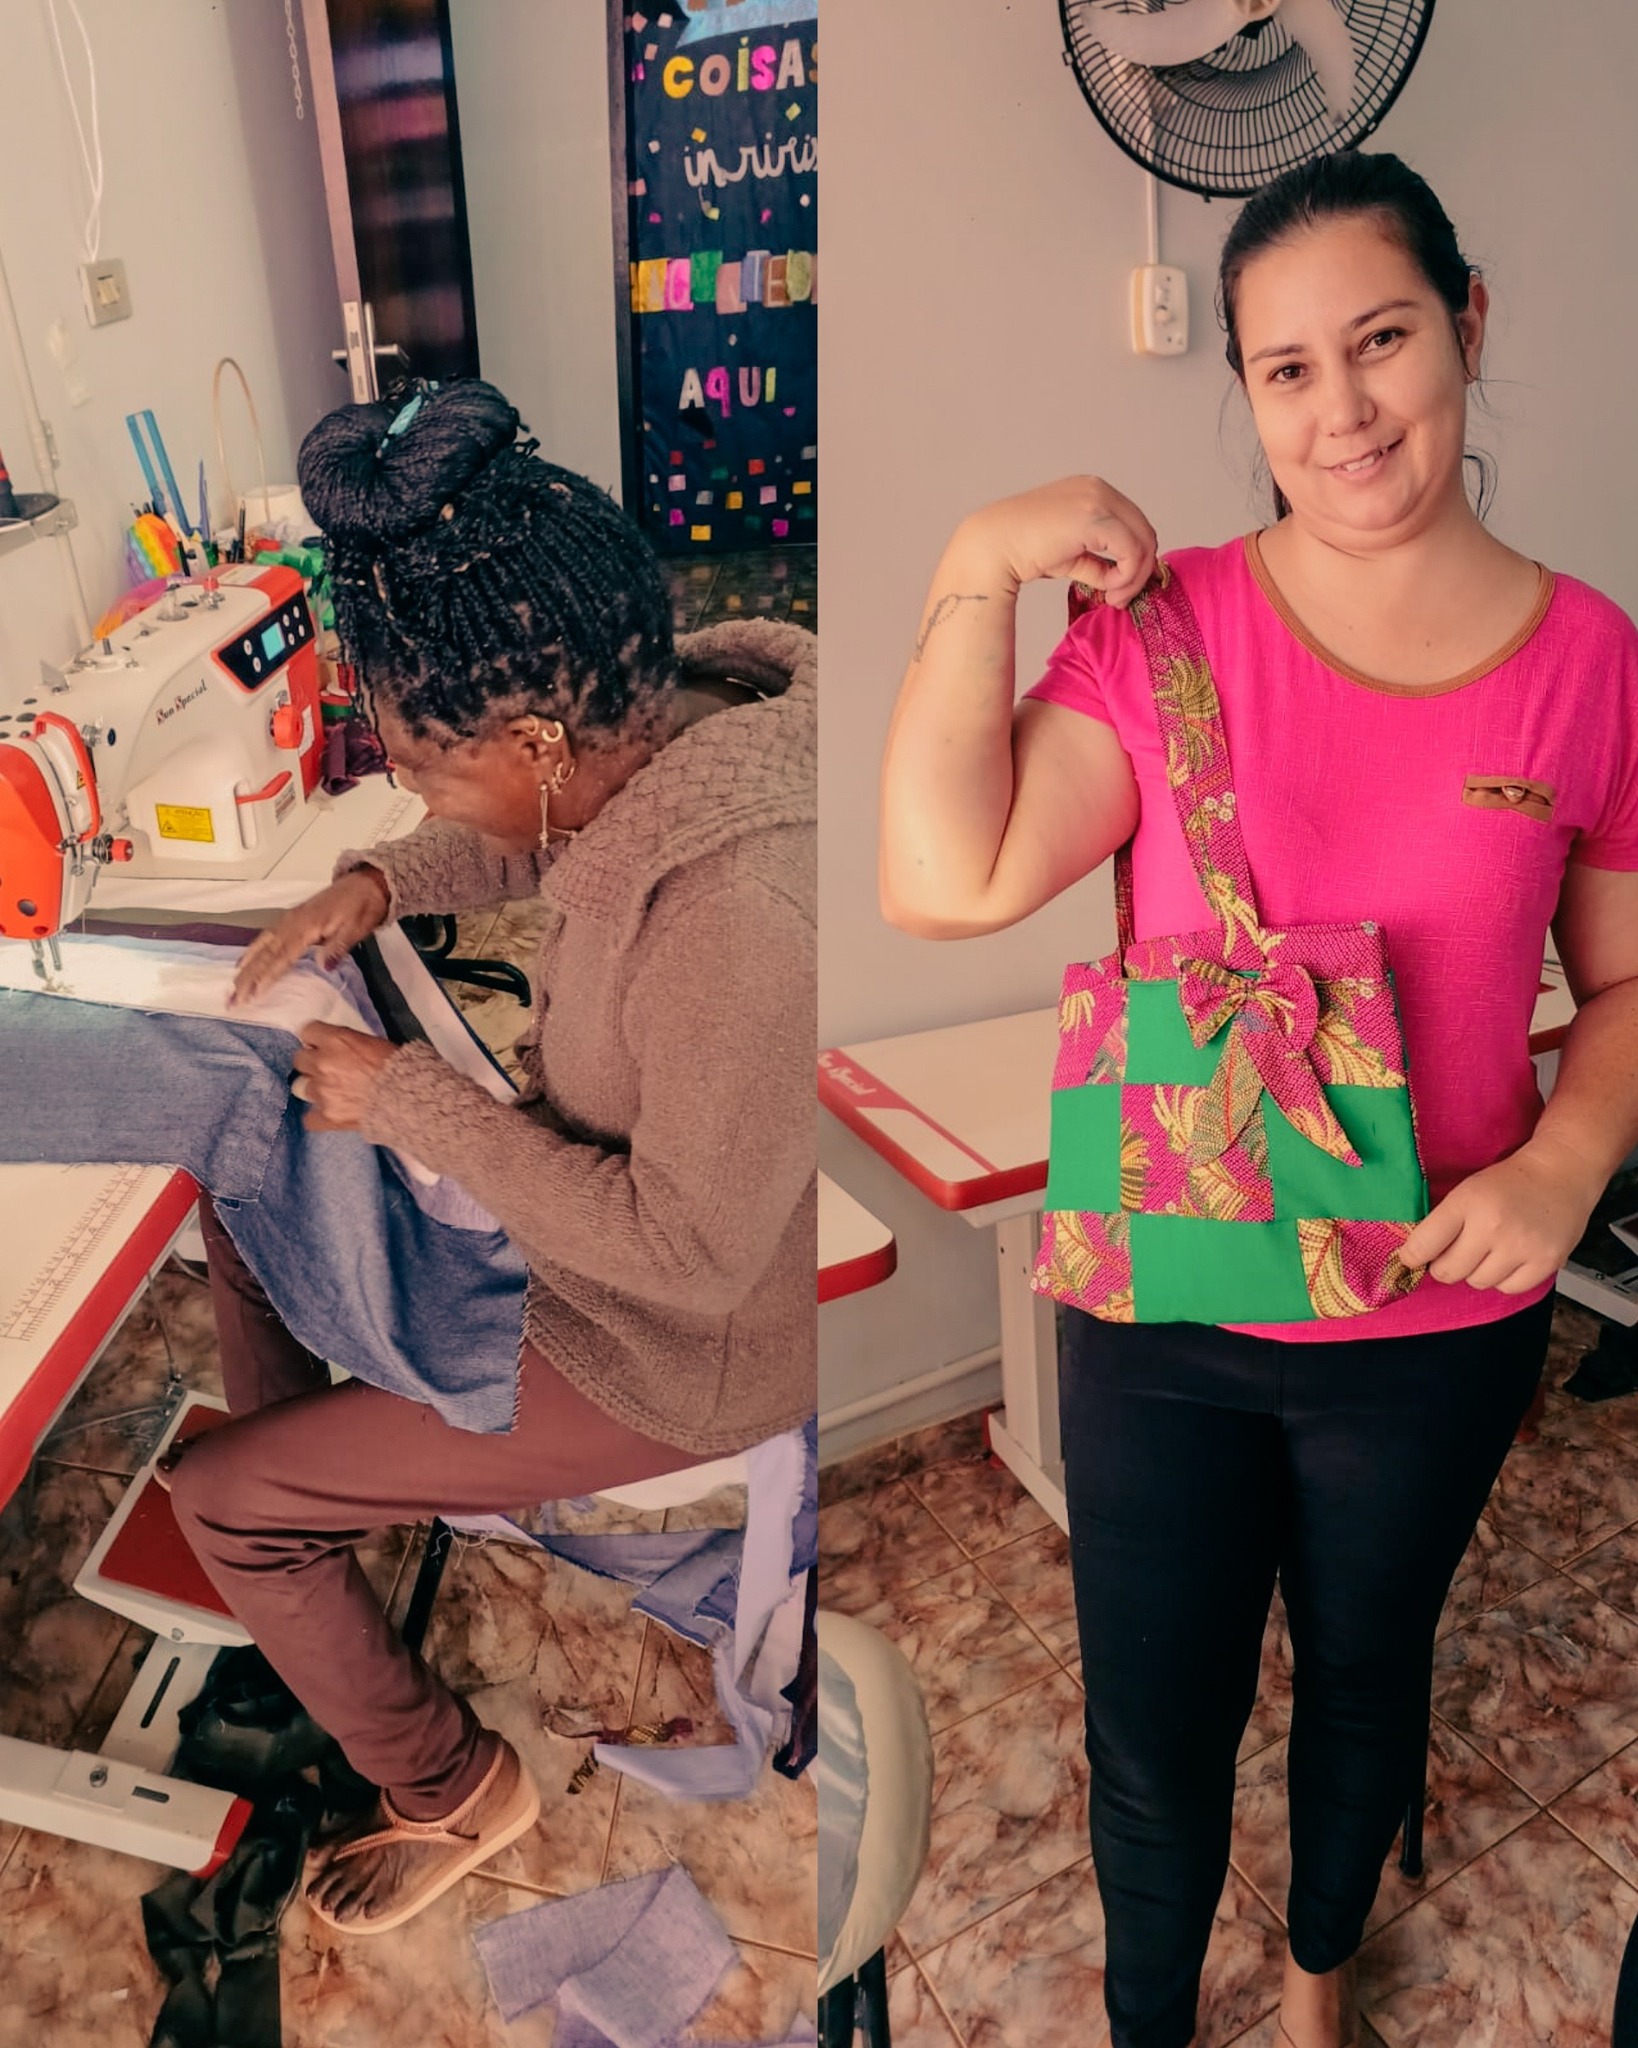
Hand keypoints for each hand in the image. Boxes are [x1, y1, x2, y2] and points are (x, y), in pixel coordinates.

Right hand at [231, 869, 391, 1006]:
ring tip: (232, 987)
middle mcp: (292, 923)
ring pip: (261, 946)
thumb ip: (339, 947)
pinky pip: (265, 937)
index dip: (266, 976)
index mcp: (307, 926)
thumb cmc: (363, 906)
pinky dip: (252, 952)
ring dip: (245, 967)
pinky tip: (244, 963)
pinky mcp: (291, 919)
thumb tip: (324, 966)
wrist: (365, 883)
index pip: (282, 956)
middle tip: (233, 999)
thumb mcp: (357, 927)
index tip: (252, 994)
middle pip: (265, 953)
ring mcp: (289, 920)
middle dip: (247, 977)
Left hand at [290, 1022, 398, 1131]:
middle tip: (328, 1070)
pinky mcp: (326, 1116)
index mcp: (336, 1040)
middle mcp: (322, 1063)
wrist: (410, 1099)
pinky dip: (319, 1116)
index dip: (315, 1040)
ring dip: (314, 1089)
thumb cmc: (399, 1066)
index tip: (322, 1045)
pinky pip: (309, 1118)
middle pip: (299, 1059)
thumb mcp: (372, 1042)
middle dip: (312, 1063)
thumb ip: (346, 1044)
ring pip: (300, 1087)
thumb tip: (334, 1048)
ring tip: (332, 1093)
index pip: (307, 1031)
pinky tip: (332, 1113)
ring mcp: (322, 1091)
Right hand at [959, 476, 1158, 607]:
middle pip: (1144, 530)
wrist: (992, 548)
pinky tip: (1108, 591)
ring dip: (1135, 576)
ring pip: (1143, 541)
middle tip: (1120, 599)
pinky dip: (1127, 576)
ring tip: (1114, 599)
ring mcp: (1098, 499)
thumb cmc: (1021, 552)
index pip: (1132, 524)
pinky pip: (1131, 550)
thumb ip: (1095, 561)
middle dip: (1140, 569)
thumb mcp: (1069, 555)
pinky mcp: (1095, 517)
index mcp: (1091, 491)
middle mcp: (1098, 488)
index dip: (1135, 558)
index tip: (1119, 588)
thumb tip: (1119, 579)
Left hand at [1398, 1136, 1602, 1292]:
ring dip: (1477, 1272)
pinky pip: (1509, 1288)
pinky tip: (1510, 1259)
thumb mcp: (1467, 1190)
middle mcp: (1493, 1226)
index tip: (1412, 1258)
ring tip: (1489, 1251)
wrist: (1562, 1173)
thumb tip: (1414, 1257)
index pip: (1424, 1244)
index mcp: (1467, 1202)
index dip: (1412, 1256)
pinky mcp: (1546, 1262)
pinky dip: (1504, 1279)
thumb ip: (1442, 1222)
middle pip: (1449, 1271)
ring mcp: (1522, 1246)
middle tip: (1455, 1254)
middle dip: (1445, 1266)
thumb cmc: (1509, 1182)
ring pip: (1478, 1282)